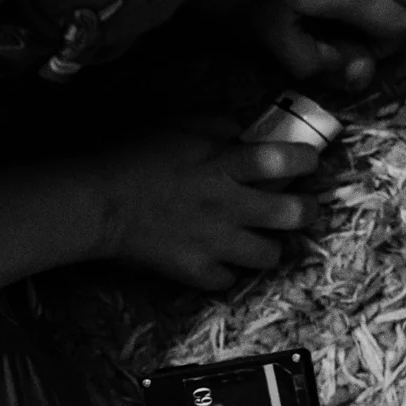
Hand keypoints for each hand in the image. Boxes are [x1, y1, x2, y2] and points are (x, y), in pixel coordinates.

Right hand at [93, 128, 318, 288]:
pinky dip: (228, 270)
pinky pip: (229, 279)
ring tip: (261, 238)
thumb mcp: (177, 126)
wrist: (96, 203)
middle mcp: (228, 206)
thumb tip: (244, 132)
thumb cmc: (133, 157)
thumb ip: (217, 126)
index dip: (306, 160)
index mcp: (224, 165)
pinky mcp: (195, 270)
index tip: (309, 161)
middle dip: (307, 210)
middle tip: (302, 207)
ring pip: (269, 256)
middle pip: (293, 215)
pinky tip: (221, 258)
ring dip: (270, 246)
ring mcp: (214, 242)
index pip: (283, 160)